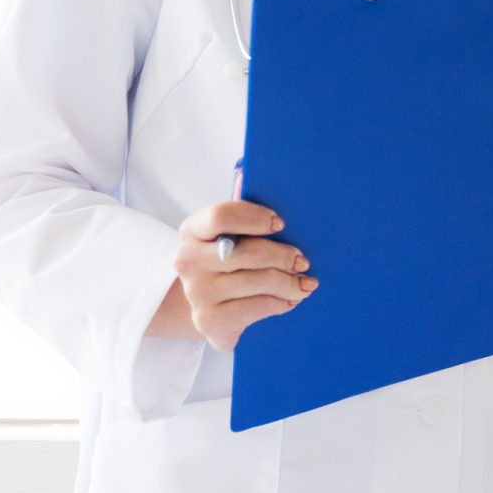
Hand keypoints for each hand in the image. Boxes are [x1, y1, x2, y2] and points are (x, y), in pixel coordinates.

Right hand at [156, 200, 314, 351]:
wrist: (211, 307)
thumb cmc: (229, 262)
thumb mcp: (232, 235)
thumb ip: (241, 210)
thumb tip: (246, 171)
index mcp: (192, 231)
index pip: (220, 216)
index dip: (255, 217)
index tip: (280, 223)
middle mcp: (187, 261)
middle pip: (248, 252)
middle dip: (284, 256)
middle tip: (303, 261)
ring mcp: (197, 293)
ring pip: (259, 281)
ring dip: (291, 283)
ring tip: (305, 283)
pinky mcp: (209, 320)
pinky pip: (259, 307)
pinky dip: (281, 302)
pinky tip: (289, 299)